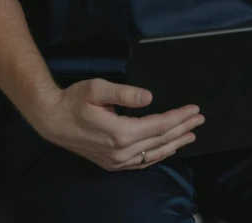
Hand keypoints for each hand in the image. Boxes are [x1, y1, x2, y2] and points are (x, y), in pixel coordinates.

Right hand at [35, 77, 204, 170]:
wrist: (52, 119)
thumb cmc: (73, 100)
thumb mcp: (97, 88)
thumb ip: (125, 93)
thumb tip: (149, 98)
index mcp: (120, 132)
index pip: (159, 125)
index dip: (179, 117)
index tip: (194, 109)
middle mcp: (121, 151)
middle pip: (160, 141)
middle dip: (183, 129)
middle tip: (200, 120)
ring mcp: (116, 161)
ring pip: (154, 154)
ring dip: (174, 144)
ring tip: (190, 135)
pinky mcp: (111, 163)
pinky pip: (142, 162)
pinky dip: (158, 155)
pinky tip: (166, 149)